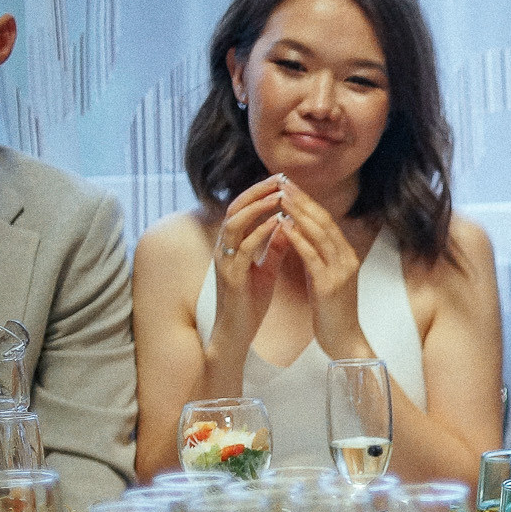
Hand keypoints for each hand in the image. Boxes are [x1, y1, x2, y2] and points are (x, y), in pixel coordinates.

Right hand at [209, 176, 290, 347]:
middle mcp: (224, 249)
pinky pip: (243, 249)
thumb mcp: (266, 270)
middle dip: (257, 192)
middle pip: (236, 209)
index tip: (281, 180)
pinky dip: (260, 233)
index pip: (242, 209)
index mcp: (232, 246)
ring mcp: (225, 261)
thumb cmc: (250, 303)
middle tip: (280, 179)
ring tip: (279, 196)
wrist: (237, 332)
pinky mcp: (231, 276)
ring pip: (236, 224)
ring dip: (257, 208)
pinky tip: (276, 224)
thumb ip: (273, 248)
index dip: (259, 193)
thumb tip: (286, 225)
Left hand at [266, 179, 367, 356]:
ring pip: (320, 234)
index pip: (326, 221)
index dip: (307, 202)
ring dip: (298, 214)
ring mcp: (341, 271)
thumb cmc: (332, 313)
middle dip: (302, 201)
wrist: (345, 341)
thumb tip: (300, 237)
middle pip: (324, 221)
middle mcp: (347, 259)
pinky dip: (298, 238)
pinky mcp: (330, 285)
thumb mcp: (324, 279)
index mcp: (346, 256)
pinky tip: (283, 227)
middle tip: (282, 183)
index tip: (289, 187)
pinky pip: (312, 256)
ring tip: (280, 198)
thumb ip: (316, 258)